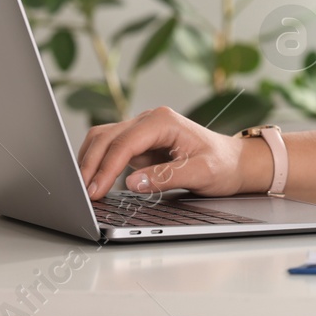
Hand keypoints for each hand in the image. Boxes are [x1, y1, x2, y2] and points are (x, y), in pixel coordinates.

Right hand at [77, 106, 263, 198]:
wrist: (234, 161)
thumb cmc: (222, 164)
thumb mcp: (201, 173)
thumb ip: (166, 177)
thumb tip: (133, 182)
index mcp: (164, 121)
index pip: (125, 142)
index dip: (106, 167)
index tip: (94, 190)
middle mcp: (150, 120)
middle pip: (106, 137)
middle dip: (90, 165)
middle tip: (82, 195)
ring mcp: (142, 130)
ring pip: (103, 139)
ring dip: (89, 162)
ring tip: (82, 190)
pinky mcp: (139, 143)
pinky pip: (110, 149)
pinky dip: (97, 163)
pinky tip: (93, 181)